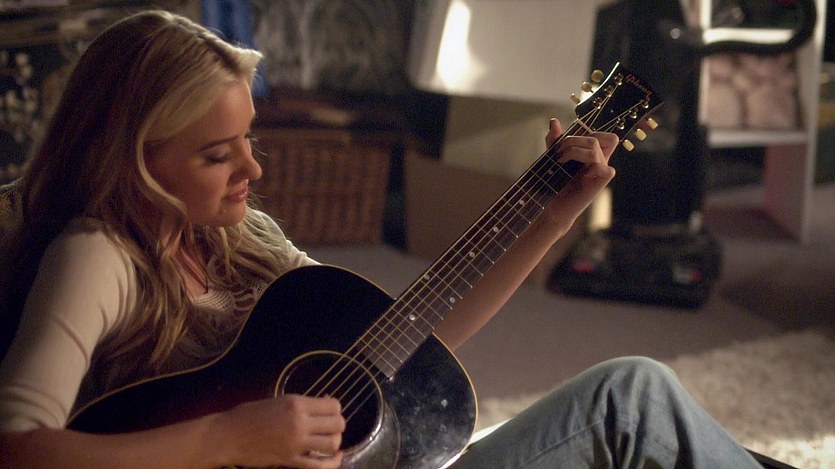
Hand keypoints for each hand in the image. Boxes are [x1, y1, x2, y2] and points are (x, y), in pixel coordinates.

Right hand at [214, 394, 345, 467]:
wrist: (229, 435)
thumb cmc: (250, 414)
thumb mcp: (279, 401)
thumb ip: (303, 404)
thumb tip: (326, 402)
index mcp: (296, 404)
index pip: (333, 406)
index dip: (334, 409)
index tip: (326, 412)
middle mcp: (300, 422)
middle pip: (338, 424)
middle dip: (337, 425)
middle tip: (328, 427)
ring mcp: (296, 444)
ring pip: (333, 444)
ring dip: (334, 442)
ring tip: (328, 440)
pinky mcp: (291, 461)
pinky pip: (320, 466)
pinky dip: (332, 462)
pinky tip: (335, 458)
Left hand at [541, 118, 617, 234]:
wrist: (553, 208)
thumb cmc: (555, 184)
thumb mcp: (553, 157)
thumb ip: (555, 140)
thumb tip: (554, 121)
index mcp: (593, 155)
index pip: (605, 136)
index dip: (588, 132)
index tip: (567, 142)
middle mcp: (600, 162)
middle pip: (597, 138)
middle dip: (574, 140)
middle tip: (558, 152)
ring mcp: (600, 173)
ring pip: (595, 148)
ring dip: (573, 150)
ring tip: (559, 160)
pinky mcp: (600, 184)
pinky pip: (605, 169)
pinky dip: (590, 166)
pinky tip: (577, 172)